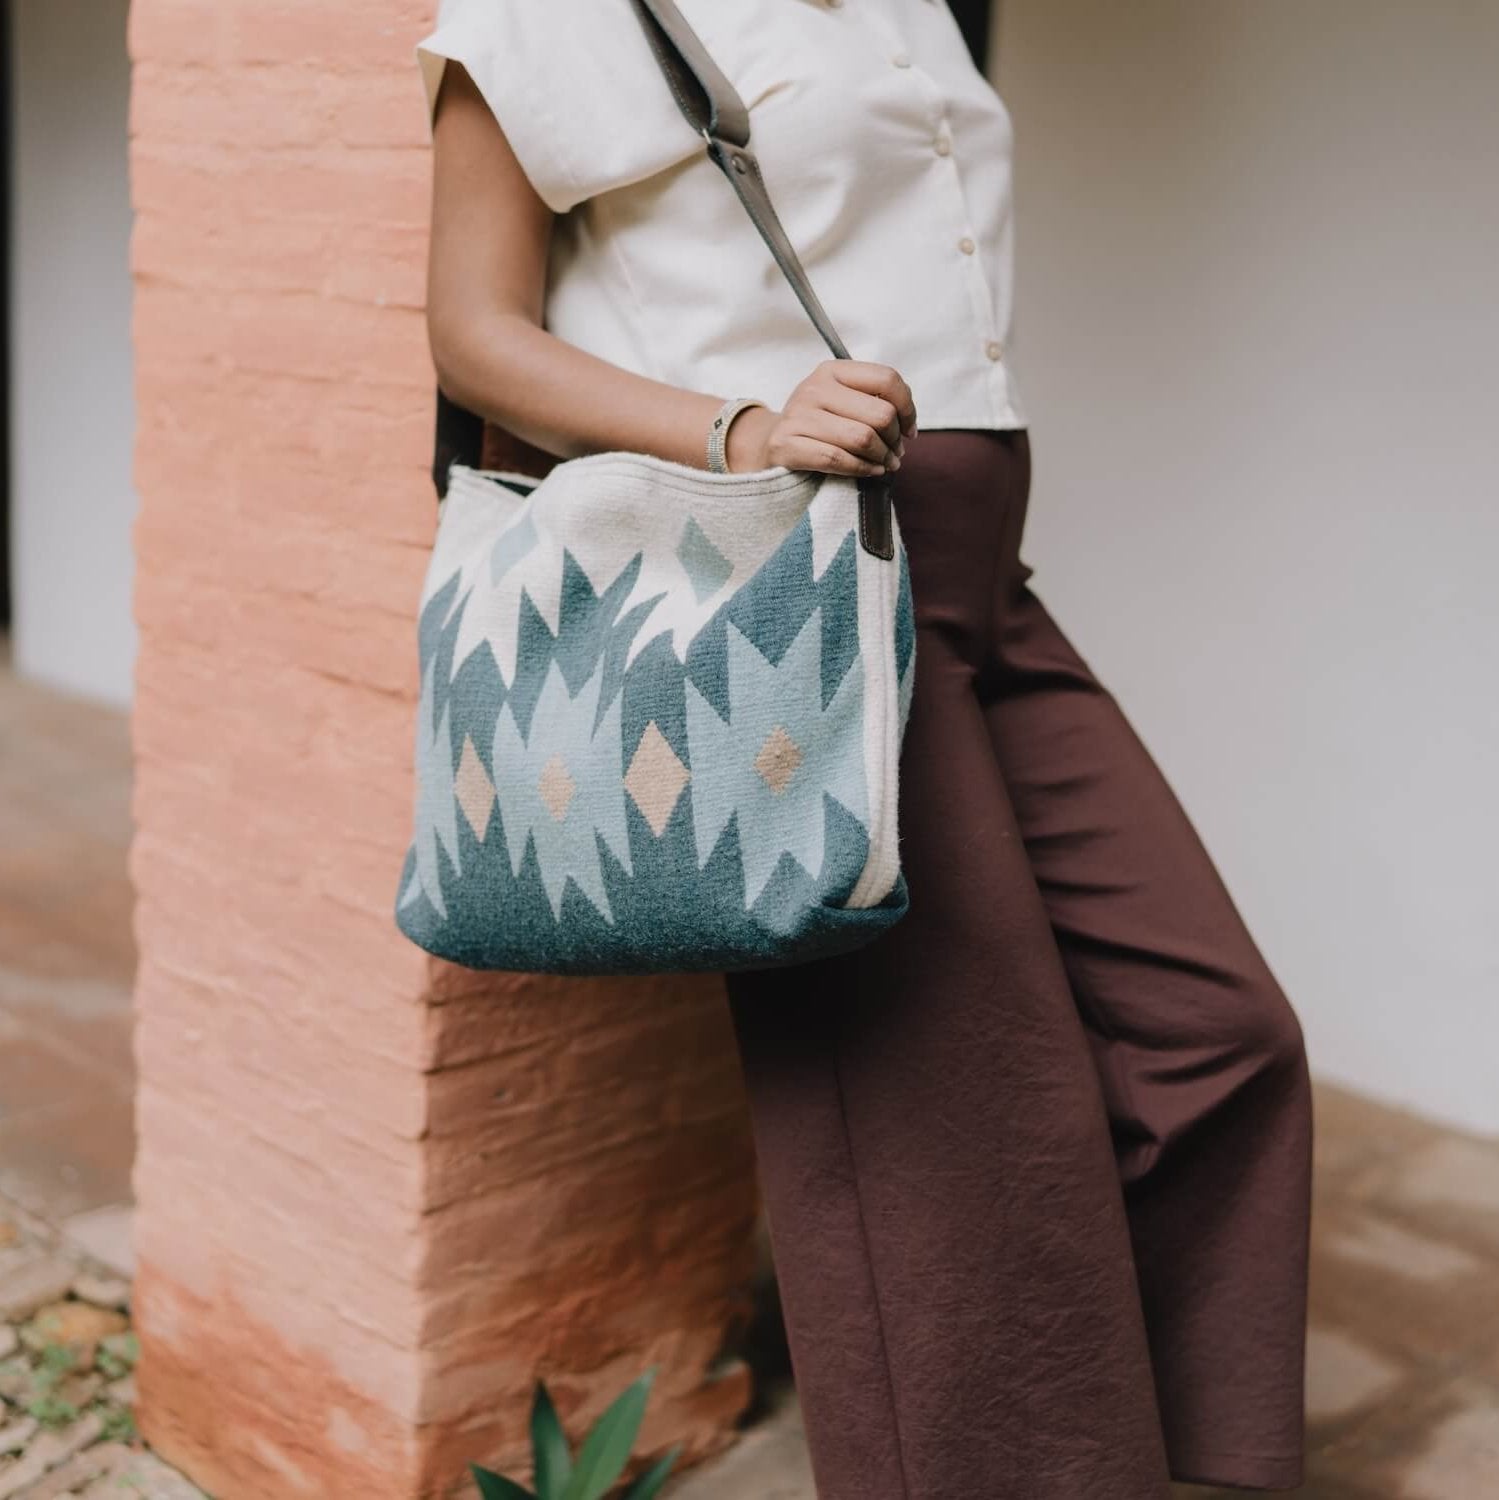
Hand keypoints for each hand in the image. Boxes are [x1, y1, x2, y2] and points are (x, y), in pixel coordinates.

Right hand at [726, 360, 917, 476]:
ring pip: (862, 438)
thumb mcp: (842, 401)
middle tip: (895, 453)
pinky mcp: (786, 445)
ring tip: (885, 464)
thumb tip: (907, 422)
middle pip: (880, 414)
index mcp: (832, 370)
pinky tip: (871, 471)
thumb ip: (873, 400)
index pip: (887, 379)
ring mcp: (797, 416)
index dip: (908, 407)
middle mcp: (813, 388)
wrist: (769, 444)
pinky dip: (862, 469)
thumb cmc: (818, 425)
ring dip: (882, 458)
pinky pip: (837, 459)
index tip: (909, 430)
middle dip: (895, 439)